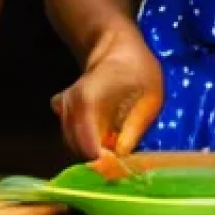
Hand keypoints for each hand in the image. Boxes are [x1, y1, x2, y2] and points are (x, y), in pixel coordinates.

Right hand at [51, 31, 163, 159]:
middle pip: (76, 145)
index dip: (100, 159)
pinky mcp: (63, 110)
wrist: (115, 47)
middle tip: (123, 163)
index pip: (85, 138)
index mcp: (90, 97)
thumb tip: (122, 156)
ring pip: (71, 142)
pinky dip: (85, 144)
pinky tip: (104, 140)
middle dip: (97, 160)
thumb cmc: (138, 69)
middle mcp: (70, 103)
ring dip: (92, 153)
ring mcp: (63, 105)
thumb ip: (135, 126)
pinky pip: (70, 135)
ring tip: (117, 151)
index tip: (120, 168)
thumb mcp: (150, 97)